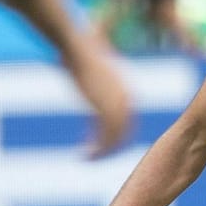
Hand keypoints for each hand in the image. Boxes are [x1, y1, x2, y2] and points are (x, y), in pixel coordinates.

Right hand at [64, 36, 131, 158]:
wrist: (77, 47)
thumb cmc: (81, 55)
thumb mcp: (95, 74)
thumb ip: (98, 87)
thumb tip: (92, 91)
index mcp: (128, 94)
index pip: (129, 123)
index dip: (118, 137)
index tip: (106, 147)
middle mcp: (127, 102)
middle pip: (124, 134)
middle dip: (111, 148)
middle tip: (96, 157)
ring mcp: (118, 105)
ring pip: (115, 139)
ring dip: (102, 152)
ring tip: (88, 159)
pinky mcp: (105, 108)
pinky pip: (104, 137)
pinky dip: (97, 150)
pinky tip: (84, 156)